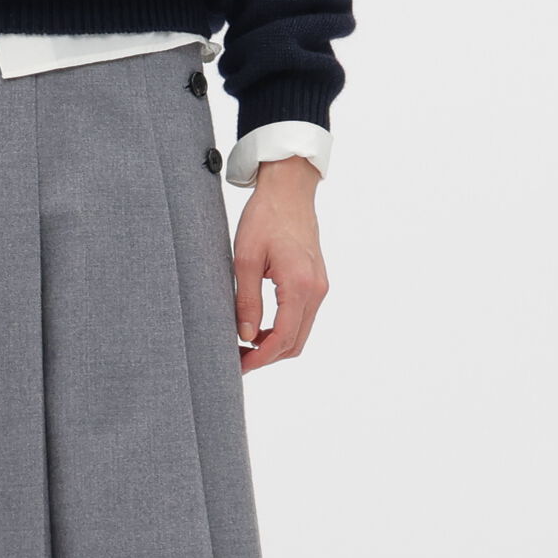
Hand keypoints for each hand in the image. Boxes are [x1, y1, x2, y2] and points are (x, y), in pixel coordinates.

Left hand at [231, 156, 326, 371]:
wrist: (289, 190)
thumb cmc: (265, 217)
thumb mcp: (245, 259)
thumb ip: (247, 301)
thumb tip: (246, 337)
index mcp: (299, 285)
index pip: (283, 338)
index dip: (260, 359)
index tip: (238, 367)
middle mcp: (316, 290)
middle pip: (295, 343)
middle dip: (267, 357)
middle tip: (237, 359)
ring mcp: (319, 286)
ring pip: (300, 332)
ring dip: (275, 345)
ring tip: (245, 345)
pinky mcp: (316, 281)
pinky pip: (302, 317)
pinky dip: (283, 329)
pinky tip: (260, 328)